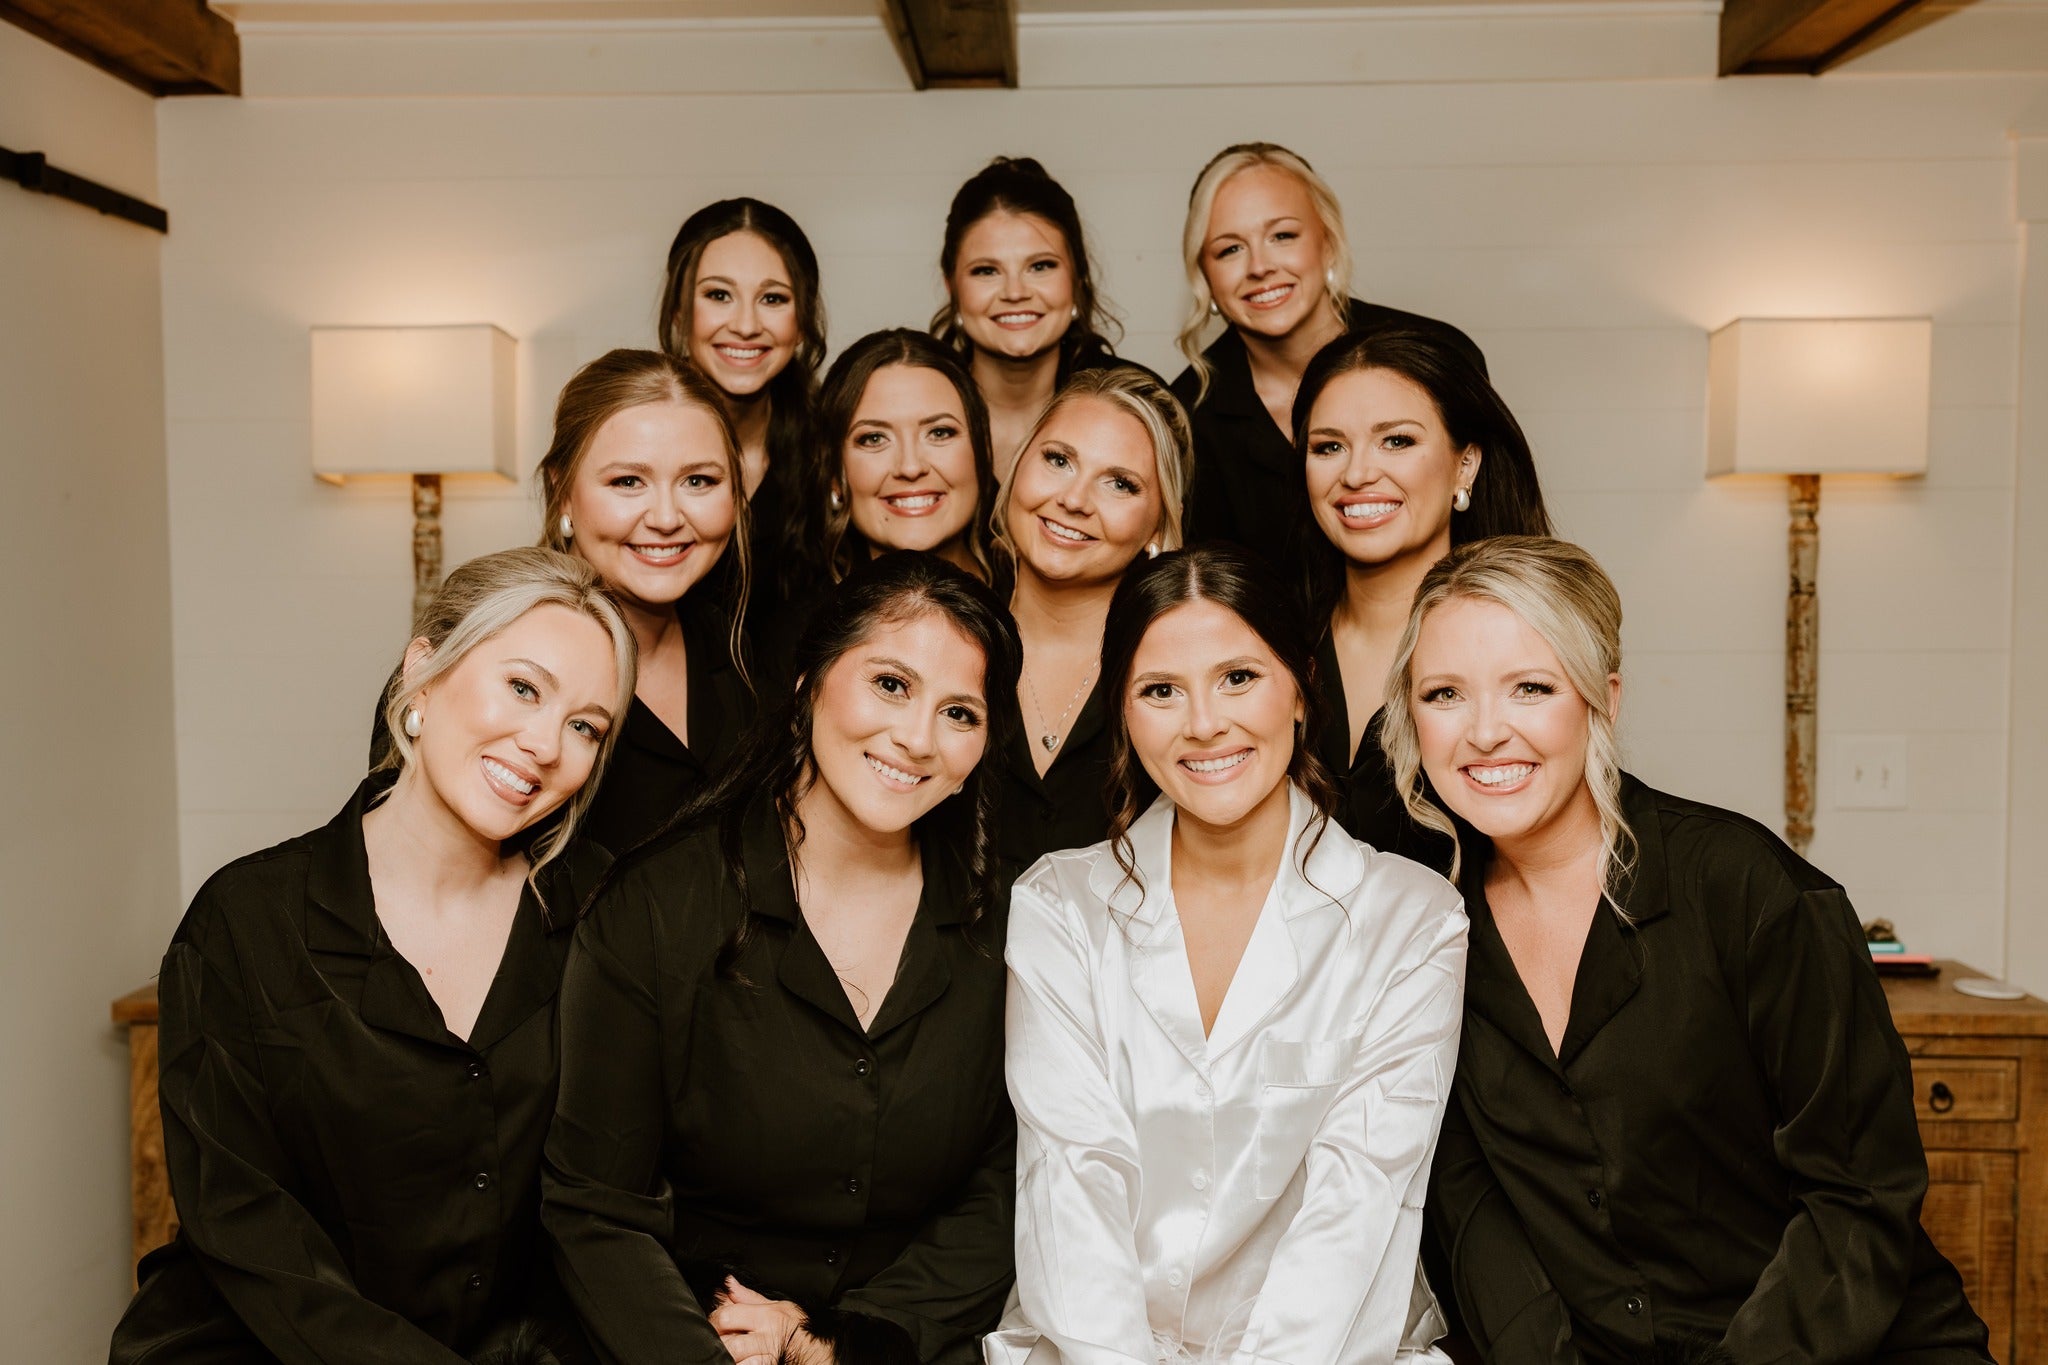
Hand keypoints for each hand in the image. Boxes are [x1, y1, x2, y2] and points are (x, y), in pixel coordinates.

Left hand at [711, 1278, 829, 1364]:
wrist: (818, 1349)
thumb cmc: (799, 1326)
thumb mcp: (778, 1305)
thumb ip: (748, 1297)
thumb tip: (728, 1283)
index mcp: (765, 1317)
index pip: (728, 1316)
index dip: (715, 1320)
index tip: (714, 1322)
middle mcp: (765, 1337)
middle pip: (730, 1343)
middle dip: (721, 1342)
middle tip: (719, 1340)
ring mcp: (766, 1357)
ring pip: (737, 1360)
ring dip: (730, 1357)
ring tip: (730, 1353)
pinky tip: (742, 1360)